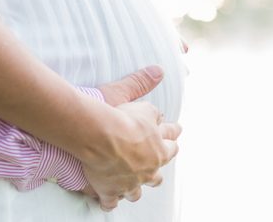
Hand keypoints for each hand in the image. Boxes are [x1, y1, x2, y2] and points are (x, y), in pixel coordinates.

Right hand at [78, 66, 181, 210]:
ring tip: (134, 186)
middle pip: (157, 173)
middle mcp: (148, 169)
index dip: (171, 136)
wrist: (97, 136)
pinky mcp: (109, 191)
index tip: (175, 132)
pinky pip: (111, 201)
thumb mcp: (135, 98)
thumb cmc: (118, 117)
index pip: (171, 142)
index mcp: (158, 148)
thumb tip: (159, 71)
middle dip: (157, 167)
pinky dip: (110, 201)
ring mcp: (129, 182)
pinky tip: (109, 200)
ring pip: (136, 191)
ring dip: (136, 188)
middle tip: (156, 163)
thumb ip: (144, 85)